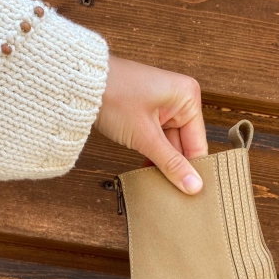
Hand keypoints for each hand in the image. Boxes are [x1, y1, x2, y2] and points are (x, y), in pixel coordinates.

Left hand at [95, 55, 207, 193]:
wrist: (80, 84)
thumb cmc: (113, 96)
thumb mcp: (145, 136)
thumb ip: (171, 163)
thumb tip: (193, 186)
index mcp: (188, 97)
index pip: (197, 143)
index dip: (192, 169)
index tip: (189, 194)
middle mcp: (180, 99)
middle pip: (184, 145)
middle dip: (174, 167)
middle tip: (170, 194)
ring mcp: (164, 105)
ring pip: (169, 144)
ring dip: (160, 162)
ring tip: (155, 184)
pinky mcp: (149, 112)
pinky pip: (157, 139)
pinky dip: (151, 153)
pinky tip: (145, 170)